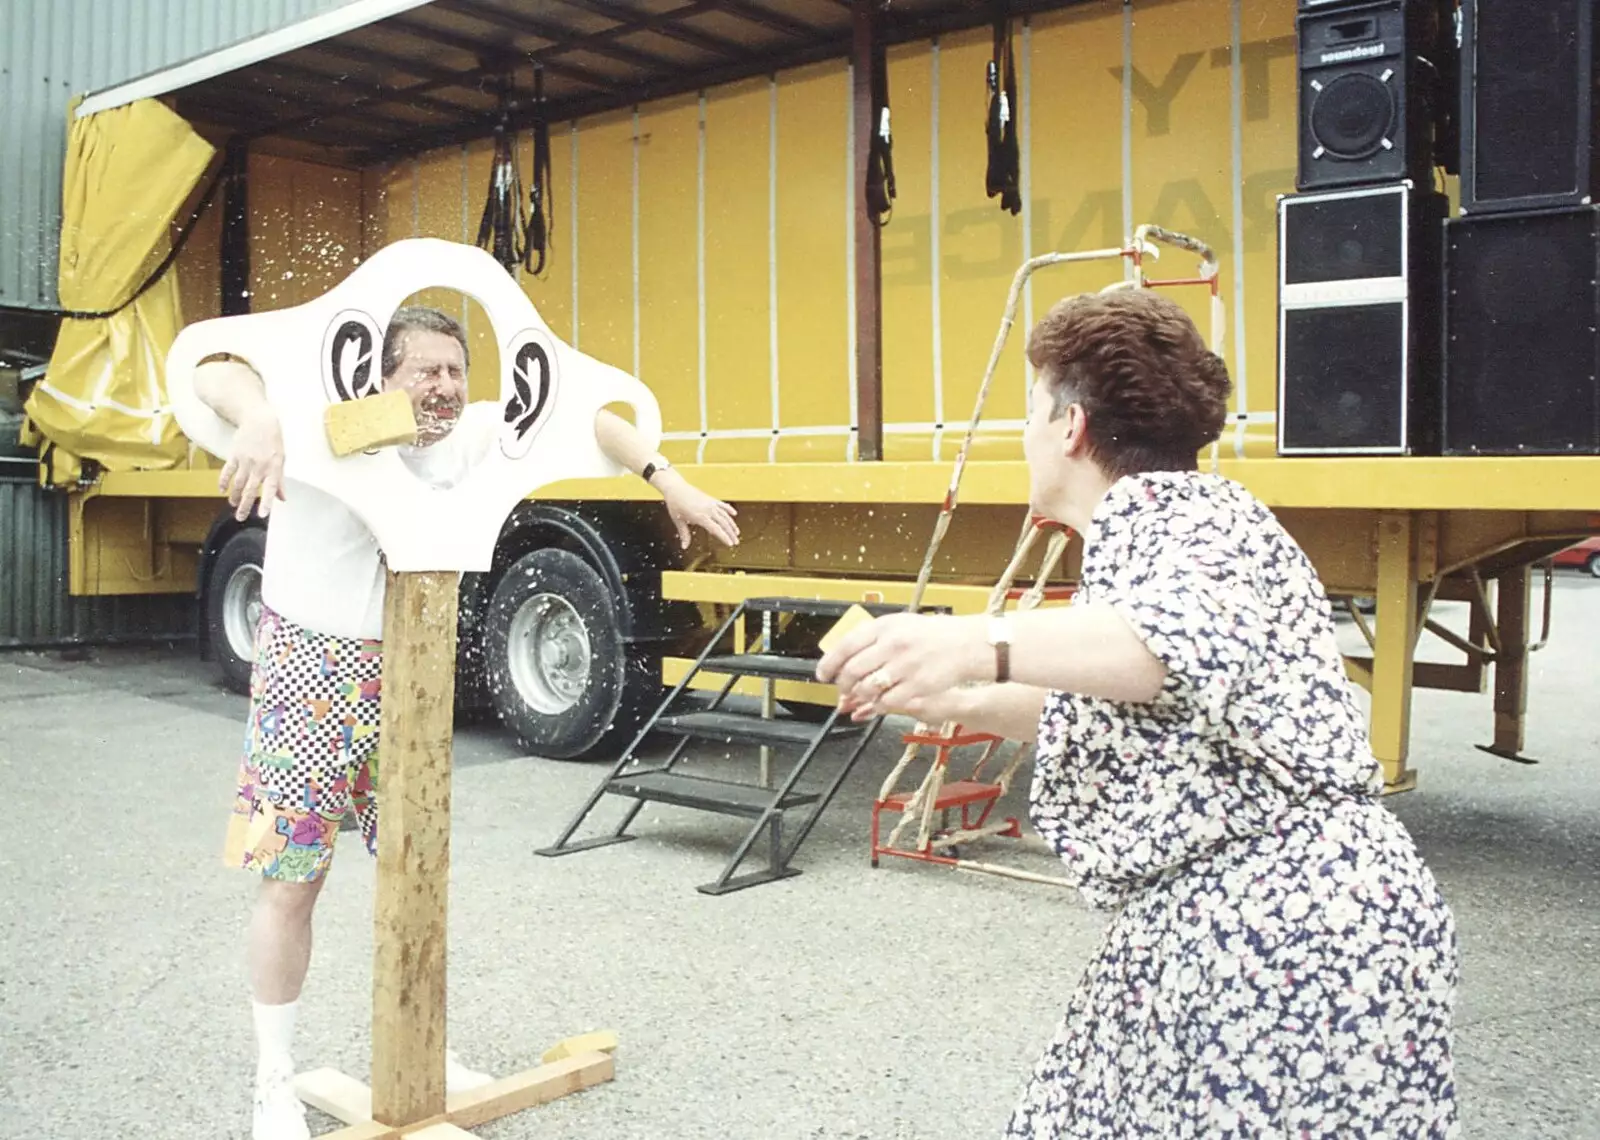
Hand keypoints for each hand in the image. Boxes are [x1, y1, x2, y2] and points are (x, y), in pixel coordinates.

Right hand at [219, 410, 285, 520]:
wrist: (258, 420)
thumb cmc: (273, 441)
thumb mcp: (281, 459)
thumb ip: (280, 480)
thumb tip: (282, 498)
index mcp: (273, 468)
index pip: (270, 489)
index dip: (266, 502)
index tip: (262, 515)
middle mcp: (259, 466)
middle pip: (250, 490)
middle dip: (245, 506)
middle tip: (240, 518)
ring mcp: (245, 461)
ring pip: (238, 483)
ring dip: (235, 496)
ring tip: (233, 506)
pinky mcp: (234, 455)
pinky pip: (227, 471)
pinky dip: (223, 481)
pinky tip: (221, 490)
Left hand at [656, 471, 739, 547]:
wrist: (675, 487)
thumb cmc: (675, 503)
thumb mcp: (678, 521)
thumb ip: (684, 534)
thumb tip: (684, 546)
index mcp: (700, 516)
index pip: (716, 529)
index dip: (724, 537)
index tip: (730, 544)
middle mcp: (708, 510)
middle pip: (723, 523)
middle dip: (731, 533)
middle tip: (736, 542)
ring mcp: (710, 503)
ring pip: (725, 515)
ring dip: (732, 524)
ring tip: (736, 532)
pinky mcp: (710, 498)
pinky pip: (722, 505)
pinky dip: (729, 509)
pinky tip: (734, 514)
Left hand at [816, 612, 988, 722]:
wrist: (965, 644)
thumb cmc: (930, 635)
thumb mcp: (899, 625)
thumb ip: (871, 637)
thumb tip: (840, 656)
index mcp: (885, 626)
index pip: (846, 645)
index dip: (829, 663)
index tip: (823, 675)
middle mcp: (893, 645)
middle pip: (853, 671)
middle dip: (842, 685)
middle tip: (842, 690)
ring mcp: (905, 667)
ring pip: (867, 689)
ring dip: (858, 697)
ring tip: (861, 696)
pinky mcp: (917, 687)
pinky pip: (886, 702)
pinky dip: (878, 705)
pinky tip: (879, 702)